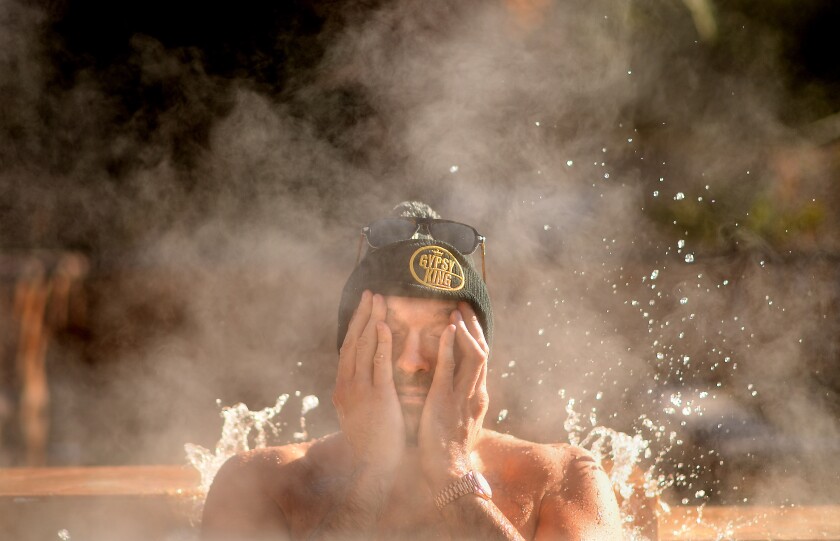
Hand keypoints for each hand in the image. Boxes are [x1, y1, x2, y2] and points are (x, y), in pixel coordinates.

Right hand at [333, 291, 404, 473]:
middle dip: (362, 315)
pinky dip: (379, 343)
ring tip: (379, 300)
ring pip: (362, 347)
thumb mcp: (362, 412)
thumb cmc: (373, 443)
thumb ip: (363, 391)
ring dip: (370, 320)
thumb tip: (371, 374)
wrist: (373, 469)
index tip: (364, 306)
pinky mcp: (377, 398)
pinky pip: (377, 364)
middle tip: (370, 292)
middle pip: (352, 342)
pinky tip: (384, 325)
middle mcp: (347, 386)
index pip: (348, 349)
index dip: (356, 325)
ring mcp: (360, 392)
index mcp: (343, 388)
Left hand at [418, 301, 489, 490]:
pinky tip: (448, 329)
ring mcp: (462, 396)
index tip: (468, 319)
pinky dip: (450, 346)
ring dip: (465, 330)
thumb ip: (458, 405)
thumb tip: (451, 393)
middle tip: (464, 304)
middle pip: (482, 351)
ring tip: (455, 311)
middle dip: (474, 326)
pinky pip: (450, 367)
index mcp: (478, 398)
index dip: (476, 337)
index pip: (481, 360)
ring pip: (473, 355)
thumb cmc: (447, 452)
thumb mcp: (458, 423)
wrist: (446, 473)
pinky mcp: (444, 400)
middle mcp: (476, 393)